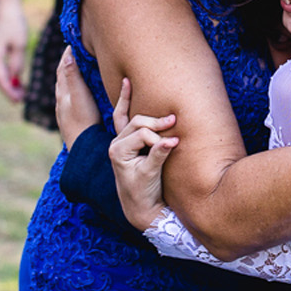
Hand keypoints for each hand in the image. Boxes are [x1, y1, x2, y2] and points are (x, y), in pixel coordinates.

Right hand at [0, 0, 28, 101]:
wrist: (5, 4)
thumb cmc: (15, 23)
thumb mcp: (19, 44)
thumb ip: (16, 63)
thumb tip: (14, 78)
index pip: (1, 78)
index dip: (9, 91)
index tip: (18, 102)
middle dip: (8, 88)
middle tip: (20, 99)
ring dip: (6, 80)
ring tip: (20, 90)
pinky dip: (4, 71)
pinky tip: (14, 77)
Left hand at [55, 47, 101, 147]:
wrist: (84, 148)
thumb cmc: (83, 121)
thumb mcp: (79, 96)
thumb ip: (72, 76)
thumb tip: (67, 55)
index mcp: (62, 93)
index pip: (62, 68)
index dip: (67, 54)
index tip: (73, 42)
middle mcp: (61, 102)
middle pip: (62, 77)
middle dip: (67, 63)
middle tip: (75, 52)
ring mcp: (66, 112)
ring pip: (66, 90)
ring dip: (71, 77)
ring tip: (78, 69)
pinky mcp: (73, 120)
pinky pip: (72, 99)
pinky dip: (75, 90)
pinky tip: (80, 95)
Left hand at [107, 77, 178, 231]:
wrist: (140, 207)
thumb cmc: (143, 193)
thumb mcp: (150, 175)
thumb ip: (159, 155)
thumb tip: (173, 139)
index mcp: (117, 151)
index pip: (141, 134)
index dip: (158, 137)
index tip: (173, 143)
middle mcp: (116, 143)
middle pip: (137, 122)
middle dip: (156, 122)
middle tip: (174, 120)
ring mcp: (121, 141)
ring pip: (133, 118)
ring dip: (149, 114)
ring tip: (161, 107)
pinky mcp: (128, 141)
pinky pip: (124, 116)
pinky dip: (126, 100)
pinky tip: (126, 83)